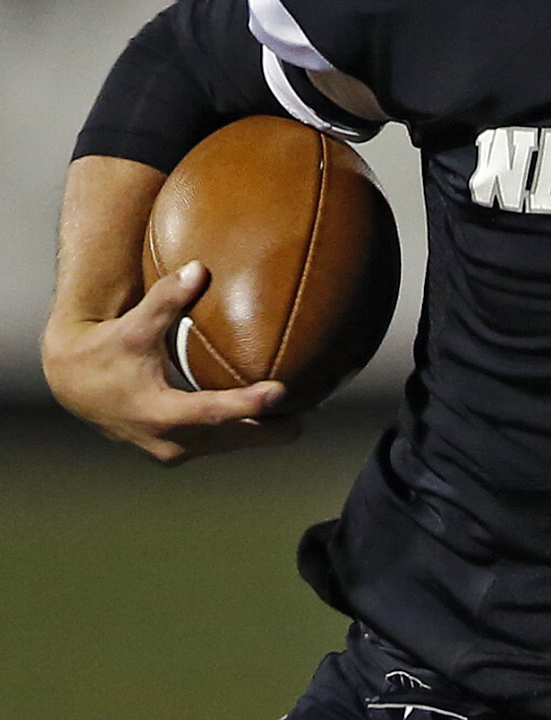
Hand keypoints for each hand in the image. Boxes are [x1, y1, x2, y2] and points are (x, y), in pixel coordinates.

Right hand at [42, 259, 291, 464]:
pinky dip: (244, 433)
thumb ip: (166, 299)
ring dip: (261, 434)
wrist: (72, 383)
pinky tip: (273, 419)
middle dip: (270, 429)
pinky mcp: (173, 451)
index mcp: (158, 412)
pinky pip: (217, 444)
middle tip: (309, 412)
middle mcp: (166, 440)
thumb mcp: (133, 326)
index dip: (247, 404)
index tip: (280, 391)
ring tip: (302, 415)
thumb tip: (199, 268)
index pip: (211, 411)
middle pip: (231, 438)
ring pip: (227, 445)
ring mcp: (170, 451)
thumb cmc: (105, 349)